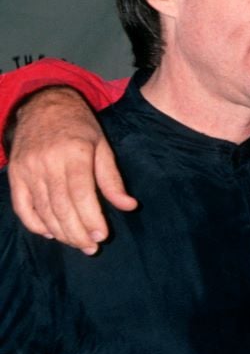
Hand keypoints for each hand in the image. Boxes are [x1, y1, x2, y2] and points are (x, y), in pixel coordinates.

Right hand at [6, 87, 136, 253]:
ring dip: (60, 232)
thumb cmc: (80, 127)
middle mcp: (48, 162)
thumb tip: (128, 206)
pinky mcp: (15, 175)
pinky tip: (51, 233)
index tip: (102, 236)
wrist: (44, 106)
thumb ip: (112, 179)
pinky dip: (35, 224)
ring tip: (77, 243)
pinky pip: (22, 207)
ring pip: (43, 210)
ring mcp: (28, 169)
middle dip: (77, 232)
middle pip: (61, 207)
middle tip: (92, 247)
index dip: (91, 218)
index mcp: (74, 153)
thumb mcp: (102, 147)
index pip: (81, 194)